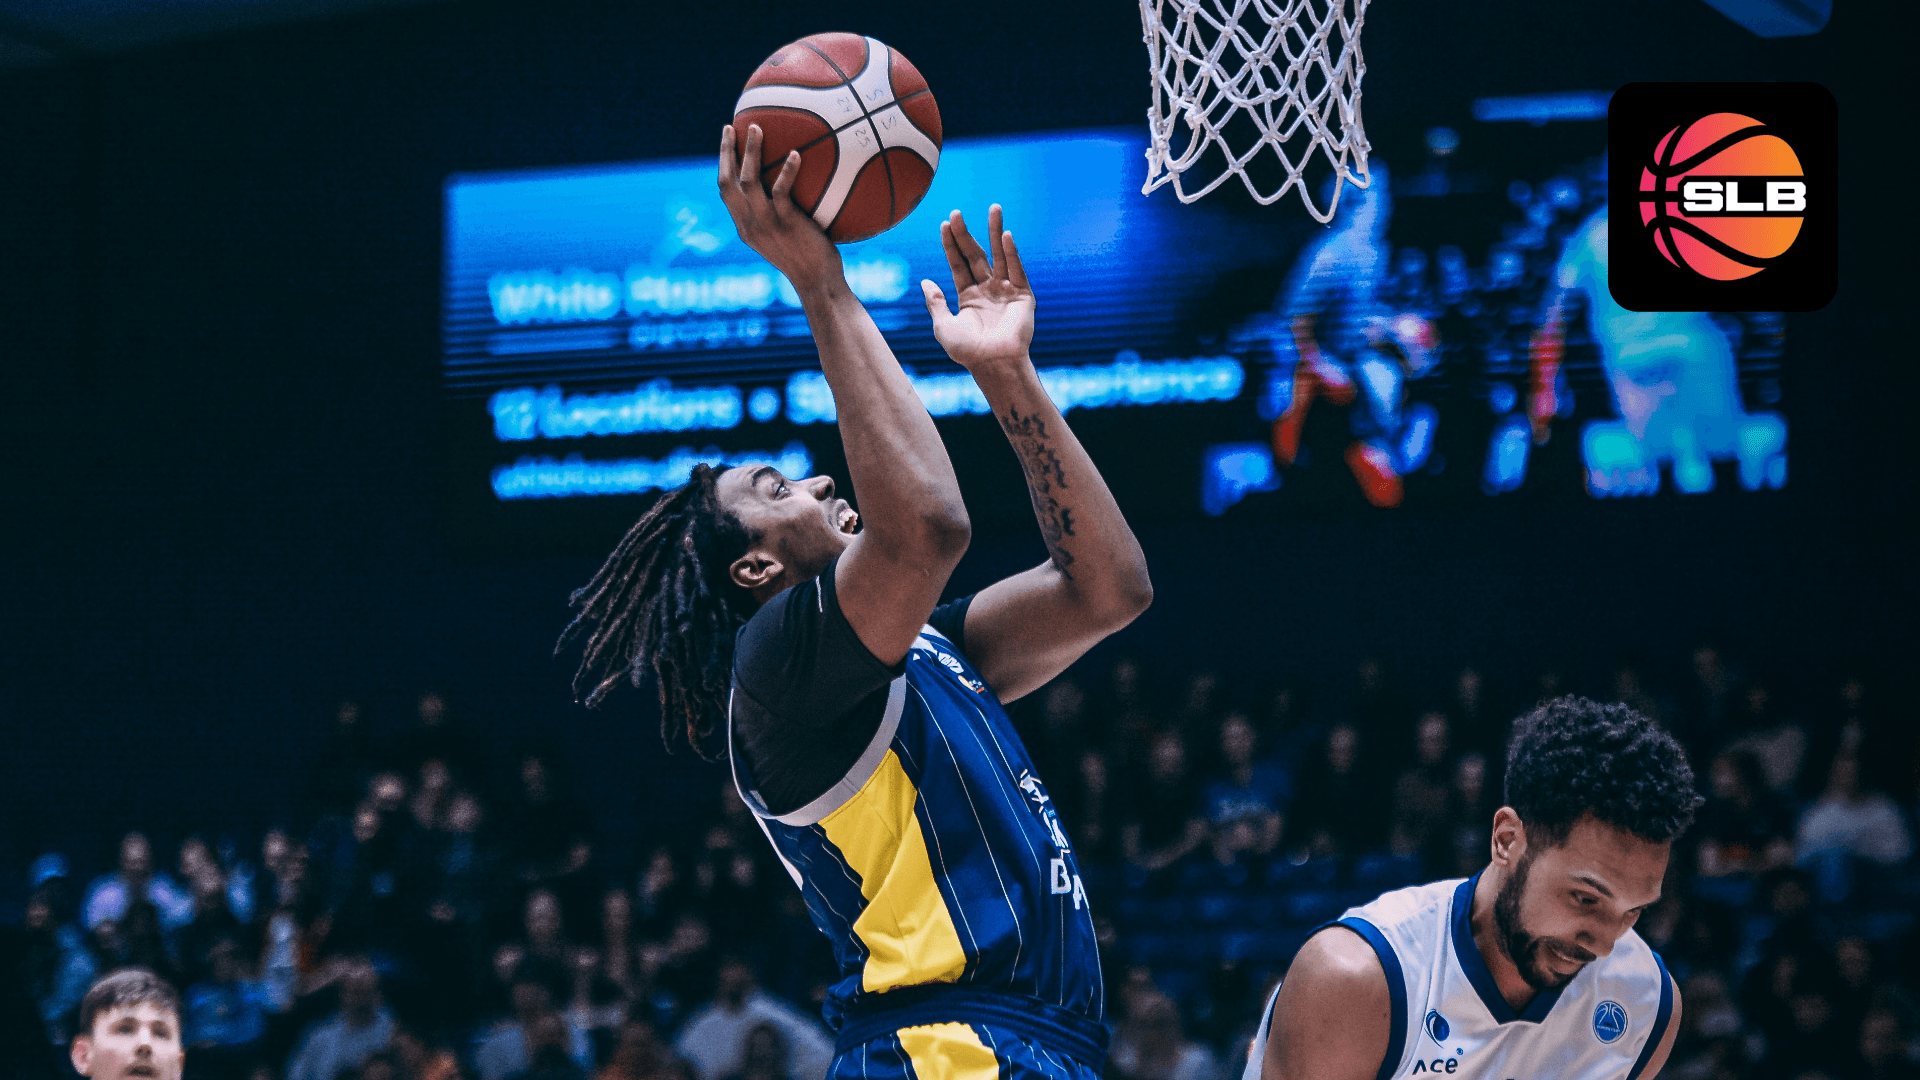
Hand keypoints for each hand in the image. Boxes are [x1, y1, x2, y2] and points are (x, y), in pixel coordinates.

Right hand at [716, 124, 844, 297]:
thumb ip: (779, 216)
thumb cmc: (809, 260)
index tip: (727, 140)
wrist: (818, 284)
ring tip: (757, 128)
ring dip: (750, 152)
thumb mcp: (785, 238)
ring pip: (748, 182)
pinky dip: (786, 171)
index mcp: (745, 228)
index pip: (725, 192)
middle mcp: (750, 225)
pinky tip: (795, 154)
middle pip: (727, 183)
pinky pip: (781, 192)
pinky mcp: (786, 225)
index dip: (723, 164)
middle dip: (726, 152)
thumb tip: (793, 188)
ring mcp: (766, 225)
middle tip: (731, 127)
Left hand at [922, 205, 1034, 371]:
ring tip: (993, 207)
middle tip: (957, 212)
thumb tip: (924, 281)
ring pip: (998, 255)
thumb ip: (935, 303)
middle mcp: (987, 289)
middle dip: (966, 234)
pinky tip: (1004, 235)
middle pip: (976, 254)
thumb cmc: (967, 352)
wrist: (994, 365)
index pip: (958, 264)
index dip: (950, 245)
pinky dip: (1011, 252)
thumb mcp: (943, 326)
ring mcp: (1006, 290)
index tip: (944, 224)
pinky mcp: (1023, 295)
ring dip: (995, 231)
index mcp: (968, 296)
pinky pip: (1016, 269)